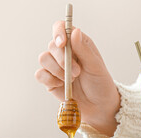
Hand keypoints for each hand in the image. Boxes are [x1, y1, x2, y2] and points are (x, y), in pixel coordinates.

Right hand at [35, 21, 119, 135]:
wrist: (98, 106)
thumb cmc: (100, 83)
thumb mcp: (95, 66)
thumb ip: (84, 49)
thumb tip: (75, 31)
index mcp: (77, 43)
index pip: (61, 28)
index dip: (59, 32)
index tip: (63, 43)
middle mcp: (64, 52)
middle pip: (51, 45)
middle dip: (62, 59)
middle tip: (77, 72)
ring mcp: (55, 66)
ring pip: (43, 58)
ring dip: (57, 70)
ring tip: (71, 79)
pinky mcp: (49, 79)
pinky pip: (40, 74)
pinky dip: (49, 79)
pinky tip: (61, 85)